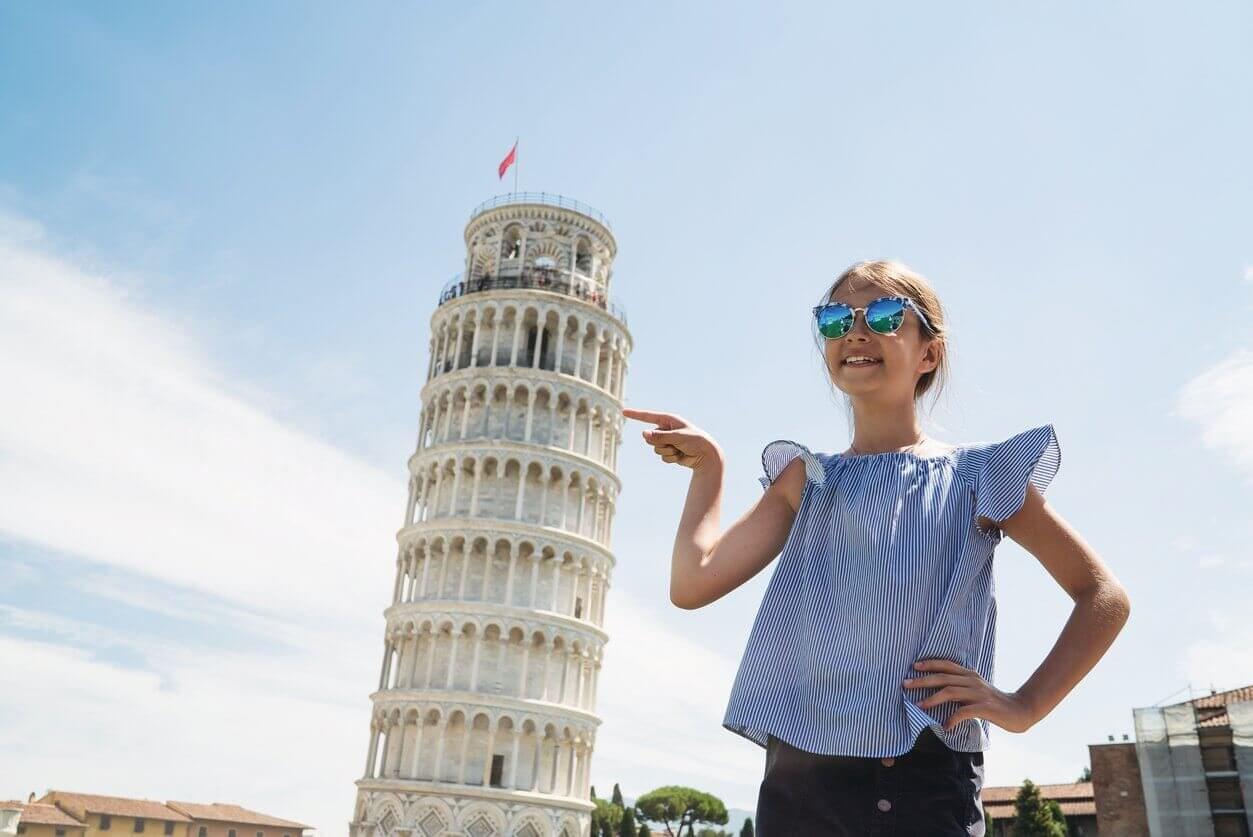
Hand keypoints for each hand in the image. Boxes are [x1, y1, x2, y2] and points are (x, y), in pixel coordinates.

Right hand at [622, 407, 721, 471]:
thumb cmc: (696, 441)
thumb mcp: (678, 437)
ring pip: (655, 449)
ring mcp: (667, 441)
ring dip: (667, 452)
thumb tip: (643, 434)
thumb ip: (660, 436)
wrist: (707, 455)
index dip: (635, 415)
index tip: (623, 412)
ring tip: (680, 450)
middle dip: (660, 443)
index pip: (648, 416)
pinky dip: (671, 458)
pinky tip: (681, 456)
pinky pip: (662, 457)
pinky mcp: (669, 451)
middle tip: (674, 443)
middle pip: (650, 438)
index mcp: (669, 420)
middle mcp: (666, 430)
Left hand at [903, 658, 1037, 733]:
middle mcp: (972, 681)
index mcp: (970, 675)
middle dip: (923, 680)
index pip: (946, 665)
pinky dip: (952, 718)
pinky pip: (964, 712)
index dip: (930, 664)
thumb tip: (938, 691)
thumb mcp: (976, 689)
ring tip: (919, 705)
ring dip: (932, 698)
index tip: (913, 666)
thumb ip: (961, 687)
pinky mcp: (985, 707)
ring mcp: (979, 693)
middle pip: (943, 677)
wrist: (1020, 710)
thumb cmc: (994, 702)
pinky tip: (944, 725)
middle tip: (906, 684)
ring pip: (950, 692)